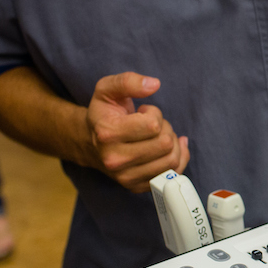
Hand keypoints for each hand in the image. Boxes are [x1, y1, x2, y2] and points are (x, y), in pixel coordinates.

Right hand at [86, 72, 189, 192]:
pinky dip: (177, 159)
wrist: (90, 143)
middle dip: (165, 129)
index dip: (155, 114)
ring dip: (171, 145)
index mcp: (107, 133)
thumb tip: (154, 84)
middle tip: (153, 126)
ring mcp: (125, 176)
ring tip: (157, 137)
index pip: (153, 125)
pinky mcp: (136, 186)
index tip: (143, 112)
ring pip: (172, 160)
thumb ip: (128, 81)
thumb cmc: (104, 114)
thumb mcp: (108, 89)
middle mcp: (115, 159)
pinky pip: (172, 174)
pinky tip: (168, 149)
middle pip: (165, 143)